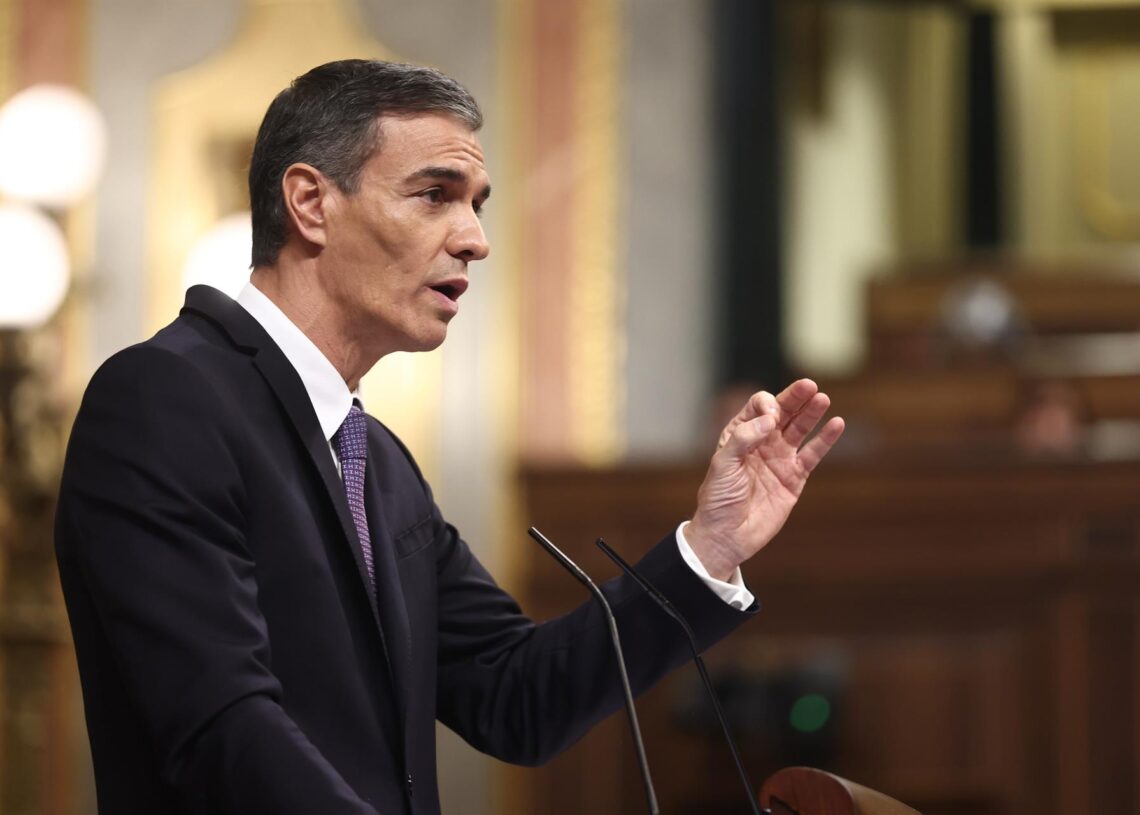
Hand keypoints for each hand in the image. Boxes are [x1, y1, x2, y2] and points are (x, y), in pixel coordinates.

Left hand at [687, 379, 844, 580]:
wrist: (727, 535)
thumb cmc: (718, 499)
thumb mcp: (722, 465)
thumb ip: (743, 439)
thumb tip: (771, 419)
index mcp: (740, 435)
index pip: (758, 407)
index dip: (767, 406)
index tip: (771, 418)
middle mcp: (761, 443)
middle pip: (782, 413)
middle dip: (795, 398)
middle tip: (810, 385)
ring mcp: (780, 459)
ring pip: (800, 429)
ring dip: (811, 413)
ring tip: (823, 398)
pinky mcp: (794, 478)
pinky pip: (813, 455)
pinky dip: (825, 440)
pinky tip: (837, 424)